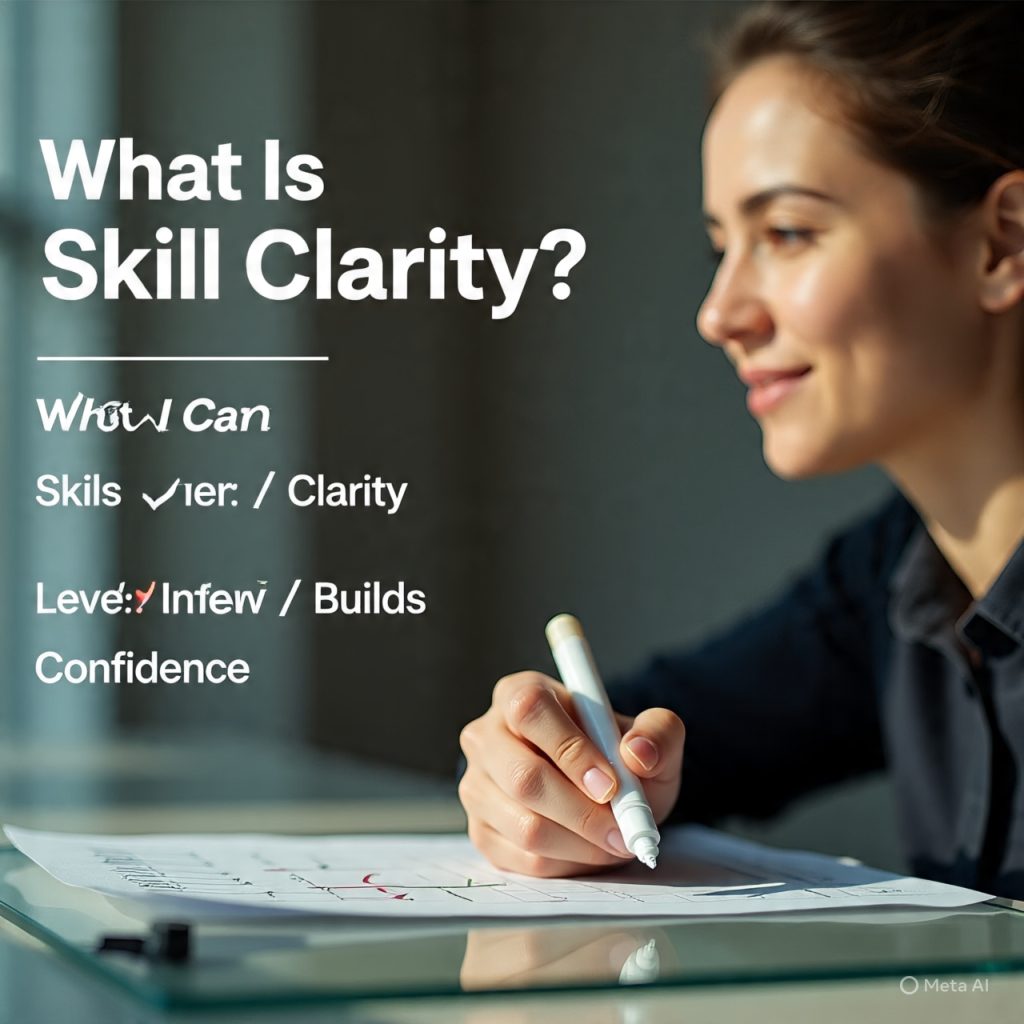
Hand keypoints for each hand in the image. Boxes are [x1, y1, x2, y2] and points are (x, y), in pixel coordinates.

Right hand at [458, 671, 685, 876]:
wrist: (601, 795)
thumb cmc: (618, 756)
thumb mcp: (651, 737)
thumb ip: (658, 732)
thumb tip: (638, 752)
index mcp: (520, 694)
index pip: (530, 711)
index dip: (571, 750)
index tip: (611, 785)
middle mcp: (487, 735)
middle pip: (522, 777)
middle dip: (581, 812)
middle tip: (623, 830)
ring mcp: (476, 784)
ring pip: (524, 825)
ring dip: (580, 844)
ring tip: (613, 840)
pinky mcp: (480, 830)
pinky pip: (523, 858)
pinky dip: (567, 864)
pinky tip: (588, 850)